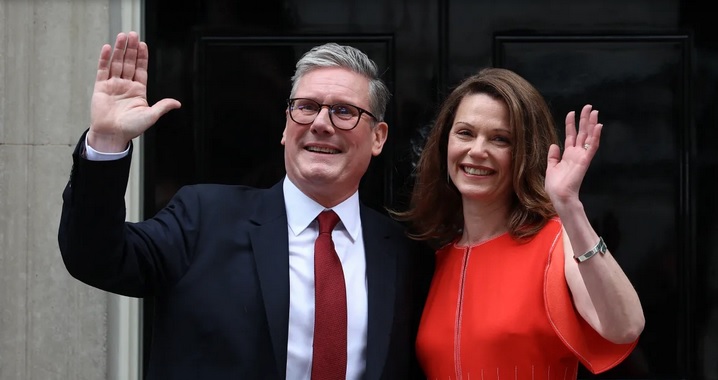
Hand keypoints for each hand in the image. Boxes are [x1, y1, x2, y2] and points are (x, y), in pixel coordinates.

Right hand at [88, 31, 180, 151]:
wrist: (112, 135)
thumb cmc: (131, 128)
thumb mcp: (150, 116)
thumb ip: (162, 107)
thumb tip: (177, 103)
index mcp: (138, 90)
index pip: (141, 69)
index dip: (142, 57)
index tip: (143, 44)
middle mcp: (126, 85)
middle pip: (129, 63)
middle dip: (131, 49)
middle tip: (132, 34)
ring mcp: (113, 85)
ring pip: (116, 63)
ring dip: (119, 50)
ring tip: (122, 36)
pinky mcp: (100, 87)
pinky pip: (102, 70)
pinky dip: (104, 59)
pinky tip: (107, 48)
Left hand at [545, 104, 601, 205]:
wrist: (559, 196)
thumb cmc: (555, 185)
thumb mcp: (551, 168)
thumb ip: (553, 156)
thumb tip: (554, 144)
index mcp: (568, 155)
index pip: (571, 136)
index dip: (571, 124)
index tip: (571, 112)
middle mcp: (576, 154)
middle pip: (582, 133)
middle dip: (584, 120)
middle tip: (588, 107)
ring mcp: (582, 156)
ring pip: (589, 137)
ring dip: (592, 124)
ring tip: (594, 111)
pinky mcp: (585, 161)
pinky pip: (592, 147)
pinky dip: (596, 136)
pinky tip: (598, 126)